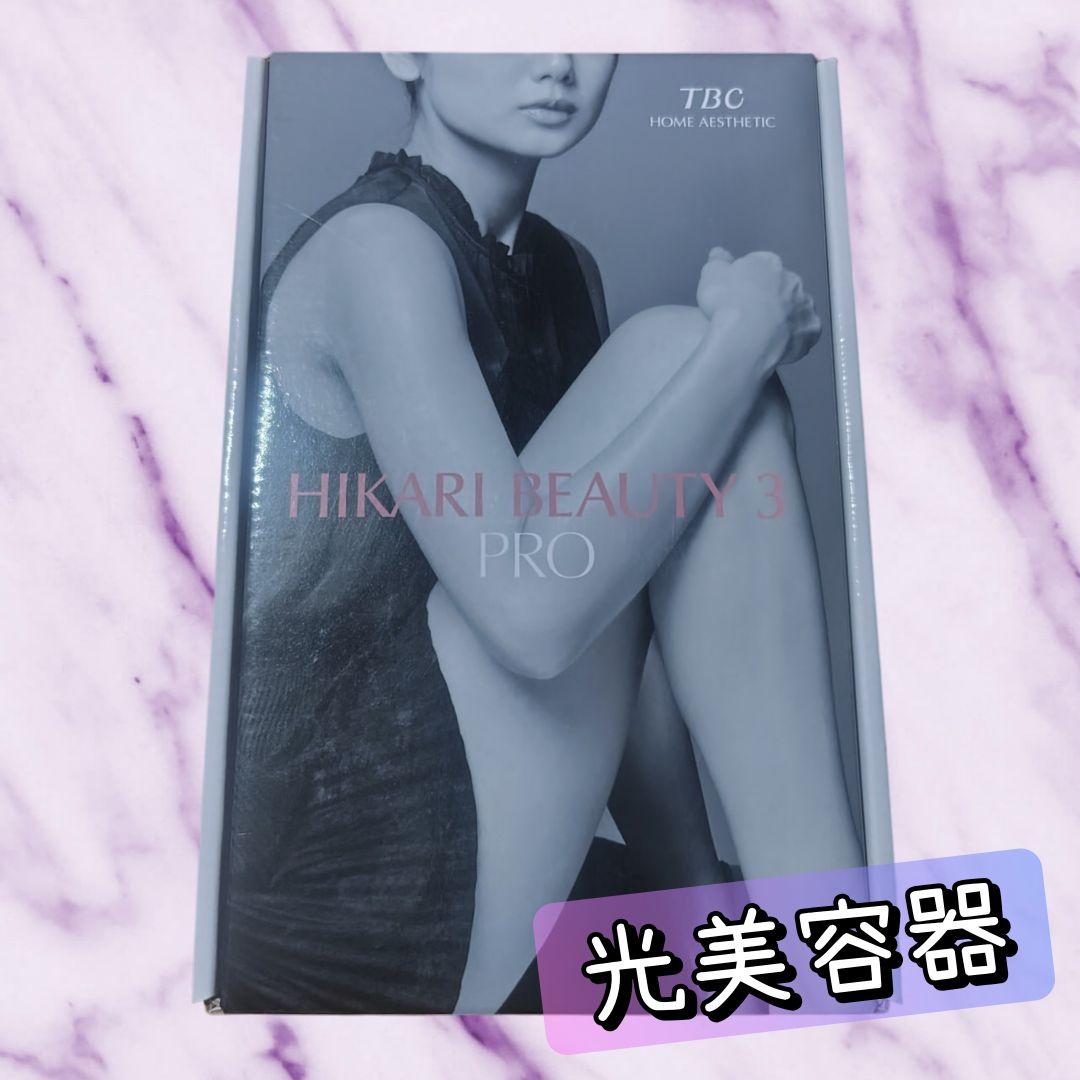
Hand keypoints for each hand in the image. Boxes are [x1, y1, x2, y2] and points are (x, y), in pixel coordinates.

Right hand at [696, 247, 822, 370]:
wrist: (747, 336)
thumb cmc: (726, 302)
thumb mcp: (711, 275)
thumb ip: (717, 262)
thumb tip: (719, 254)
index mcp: (769, 263)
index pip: (761, 265)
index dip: (749, 280)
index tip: (737, 294)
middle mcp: (792, 281)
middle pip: (782, 287)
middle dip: (770, 298)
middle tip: (750, 316)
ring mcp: (805, 306)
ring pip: (796, 309)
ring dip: (785, 317)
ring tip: (764, 335)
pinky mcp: (811, 331)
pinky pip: (804, 334)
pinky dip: (795, 339)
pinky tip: (780, 346)